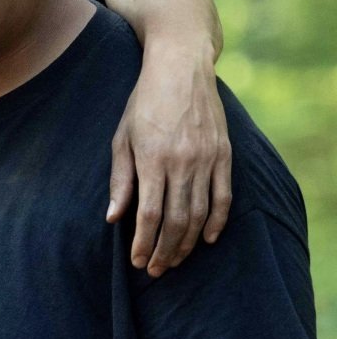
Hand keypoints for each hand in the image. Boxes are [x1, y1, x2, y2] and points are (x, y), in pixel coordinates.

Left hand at [107, 49, 231, 276]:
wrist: (181, 68)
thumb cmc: (143, 102)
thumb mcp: (122, 137)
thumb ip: (120, 178)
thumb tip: (114, 216)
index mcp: (153, 158)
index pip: (150, 213)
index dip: (144, 241)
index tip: (136, 260)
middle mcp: (183, 162)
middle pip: (177, 220)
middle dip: (165, 250)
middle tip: (154, 269)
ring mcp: (207, 159)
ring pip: (200, 213)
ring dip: (187, 242)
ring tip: (174, 260)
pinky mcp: (224, 155)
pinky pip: (224, 197)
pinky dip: (217, 221)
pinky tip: (207, 239)